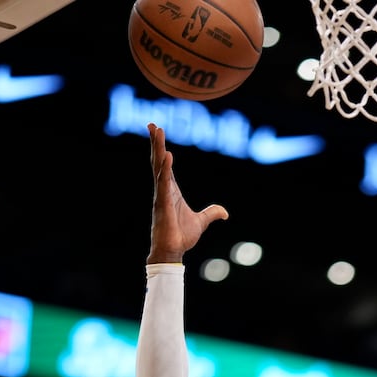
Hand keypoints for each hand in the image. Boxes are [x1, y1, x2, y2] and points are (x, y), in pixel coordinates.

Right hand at [147, 123, 227, 263]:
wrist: (173, 252)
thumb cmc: (181, 237)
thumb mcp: (201, 222)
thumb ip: (211, 213)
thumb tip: (225, 213)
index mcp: (171, 190)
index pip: (165, 165)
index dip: (161, 148)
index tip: (157, 132)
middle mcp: (164, 190)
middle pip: (159, 161)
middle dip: (155, 142)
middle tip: (152, 124)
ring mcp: (161, 195)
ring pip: (159, 167)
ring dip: (158, 148)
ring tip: (156, 131)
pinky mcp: (163, 204)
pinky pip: (163, 183)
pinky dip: (165, 169)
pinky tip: (167, 155)